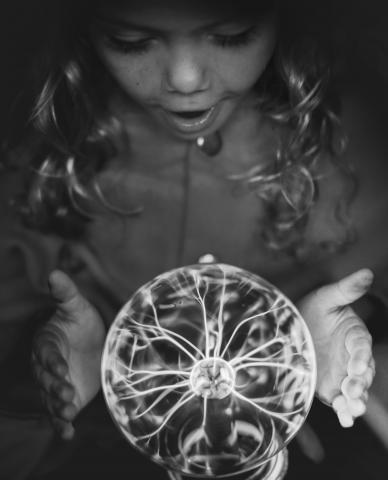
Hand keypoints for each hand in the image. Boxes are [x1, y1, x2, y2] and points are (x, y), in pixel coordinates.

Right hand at [32, 270, 105, 438]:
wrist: (93, 341)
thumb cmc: (82, 322)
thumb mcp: (77, 306)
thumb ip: (65, 293)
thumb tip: (54, 272)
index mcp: (47, 343)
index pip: (47, 354)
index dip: (53, 362)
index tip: (61, 369)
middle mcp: (48, 366)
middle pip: (47, 379)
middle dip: (56, 387)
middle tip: (68, 395)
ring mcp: (56, 383)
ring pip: (52, 397)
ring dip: (59, 407)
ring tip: (69, 414)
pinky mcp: (66, 397)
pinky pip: (59, 412)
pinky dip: (61, 423)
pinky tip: (68, 433)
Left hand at [297, 269, 374, 426]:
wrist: (292, 328)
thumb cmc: (312, 310)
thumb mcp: (327, 298)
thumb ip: (346, 290)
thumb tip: (367, 272)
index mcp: (354, 334)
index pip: (361, 345)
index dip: (360, 355)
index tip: (356, 363)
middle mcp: (351, 356)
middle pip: (362, 371)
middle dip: (360, 381)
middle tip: (354, 390)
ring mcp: (342, 373)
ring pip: (354, 389)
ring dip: (355, 400)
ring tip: (352, 408)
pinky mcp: (331, 387)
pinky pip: (340, 400)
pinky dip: (345, 411)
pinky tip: (345, 420)